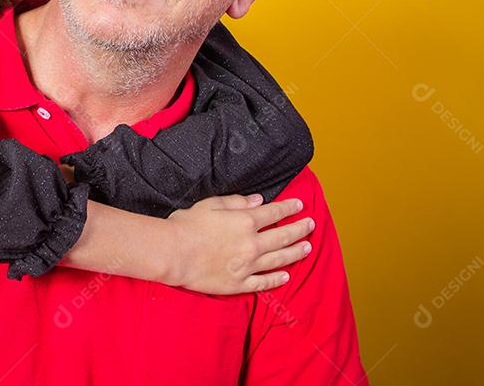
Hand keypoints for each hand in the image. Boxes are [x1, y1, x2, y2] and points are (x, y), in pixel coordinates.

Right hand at [165, 194, 314, 294]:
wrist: (173, 254)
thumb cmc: (187, 225)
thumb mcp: (210, 204)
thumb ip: (237, 202)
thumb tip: (258, 201)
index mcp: (245, 221)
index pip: (274, 212)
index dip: (289, 208)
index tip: (300, 206)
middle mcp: (252, 244)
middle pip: (283, 236)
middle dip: (299, 229)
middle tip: (311, 225)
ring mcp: (247, 266)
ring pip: (279, 259)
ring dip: (295, 253)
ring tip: (307, 248)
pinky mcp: (239, 283)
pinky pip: (263, 282)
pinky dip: (276, 279)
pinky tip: (286, 276)